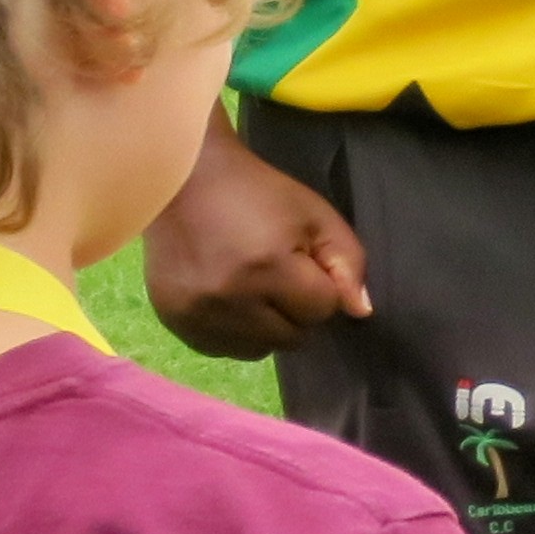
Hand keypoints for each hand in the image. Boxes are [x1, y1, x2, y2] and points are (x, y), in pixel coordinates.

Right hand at [142, 118, 371, 357]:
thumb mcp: (315, 217)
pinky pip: (223, 350)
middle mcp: (230, 299)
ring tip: (253, 287)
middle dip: (296, 311)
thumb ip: (348, 263)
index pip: (322, 310)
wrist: (184, 183)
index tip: (302, 263)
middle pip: (292, 338)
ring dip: (267, 327)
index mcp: (268, 267)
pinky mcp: (174, 322)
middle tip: (278, 275)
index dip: (321, 287)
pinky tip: (228, 299)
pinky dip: (234, 333)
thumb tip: (360, 313)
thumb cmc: (258, 194)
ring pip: (259, 351)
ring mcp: (197, 315)